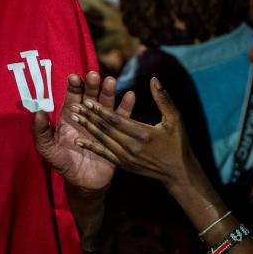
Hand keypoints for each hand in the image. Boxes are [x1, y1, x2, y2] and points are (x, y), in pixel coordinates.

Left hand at [34, 71, 134, 191]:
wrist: (82, 182)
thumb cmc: (62, 162)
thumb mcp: (47, 148)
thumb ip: (40, 132)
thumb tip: (38, 113)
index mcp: (70, 117)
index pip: (72, 98)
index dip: (73, 87)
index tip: (73, 77)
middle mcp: (87, 117)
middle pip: (90, 97)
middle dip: (91, 86)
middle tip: (93, 75)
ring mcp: (102, 124)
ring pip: (106, 105)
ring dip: (108, 93)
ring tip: (110, 81)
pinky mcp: (116, 134)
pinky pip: (122, 120)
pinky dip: (126, 107)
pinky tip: (129, 96)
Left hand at [68, 77, 194, 190]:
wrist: (179, 174)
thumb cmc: (178, 144)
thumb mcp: (175, 120)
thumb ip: (163, 99)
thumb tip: (154, 79)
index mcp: (143, 133)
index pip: (117, 120)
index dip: (101, 110)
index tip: (87, 100)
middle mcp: (132, 146)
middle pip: (106, 129)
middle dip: (89, 116)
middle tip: (74, 105)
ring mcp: (126, 157)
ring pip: (102, 140)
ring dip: (87, 128)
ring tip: (74, 117)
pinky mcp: (124, 164)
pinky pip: (104, 154)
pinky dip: (91, 146)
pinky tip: (78, 141)